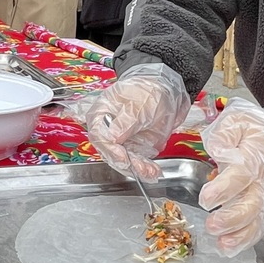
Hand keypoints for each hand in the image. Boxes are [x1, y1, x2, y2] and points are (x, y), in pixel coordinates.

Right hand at [86, 63, 190, 180]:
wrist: (164, 92)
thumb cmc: (146, 91)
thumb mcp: (137, 104)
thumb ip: (125, 122)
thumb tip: (112, 138)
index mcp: (100, 114)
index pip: (99, 136)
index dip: (110, 149)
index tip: (123, 157)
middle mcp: (107, 131)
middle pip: (110, 153)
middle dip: (126, 163)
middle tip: (141, 168)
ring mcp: (121, 142)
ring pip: (124, 162)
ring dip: (138, 169)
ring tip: (152, 171)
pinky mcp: (134, 149)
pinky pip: (136, 163)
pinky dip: (145, 169)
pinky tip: (154, 171)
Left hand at [198, 97, 263, 255]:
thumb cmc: (257, 131)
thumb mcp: (239, 120)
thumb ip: (225, 133)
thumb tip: (217, 149)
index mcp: (255, 158)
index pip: (241, 175)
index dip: (224, 189)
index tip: (206, 199)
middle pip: (252, 204)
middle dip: (232, 218)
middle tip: (212, 225)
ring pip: (257, 221)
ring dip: (240, 236)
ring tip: (222, 245)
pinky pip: (258, 226)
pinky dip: (245, 239)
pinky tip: (228, 247)